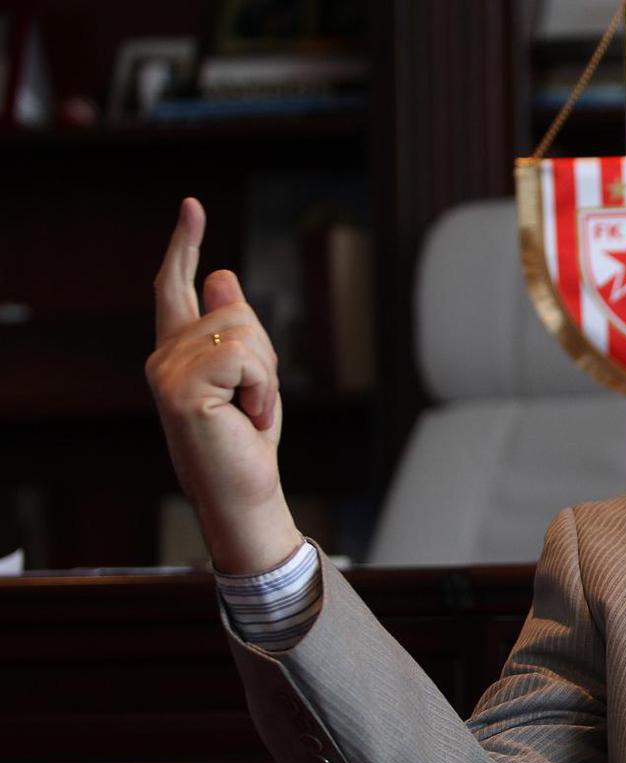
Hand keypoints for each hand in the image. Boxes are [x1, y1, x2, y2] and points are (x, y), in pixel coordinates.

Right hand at [145, 197, 299, 572]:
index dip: (185, 245)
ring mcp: (166, 371)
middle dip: (265, 353)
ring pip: (242, 331)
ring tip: (248, 412)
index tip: (192, 206)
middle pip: (234, 309)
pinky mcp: (180, 388)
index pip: (175, 287)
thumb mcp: (250, 379)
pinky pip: (244, 356)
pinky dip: (261, 388)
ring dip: (265, 375)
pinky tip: (247, 417)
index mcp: (177, 352)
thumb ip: (235, 331)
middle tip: (253, 402)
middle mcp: (162, 356)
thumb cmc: (246, 444)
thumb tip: (223, 276)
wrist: (243, 494)